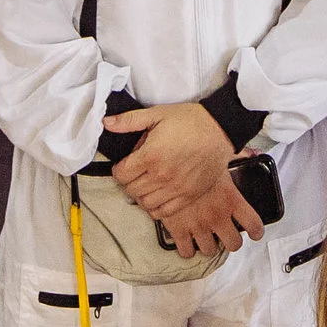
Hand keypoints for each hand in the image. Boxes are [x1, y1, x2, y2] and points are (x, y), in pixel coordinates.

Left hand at [106, 100, 261, 252]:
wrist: (220, 129)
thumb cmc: (190, 120)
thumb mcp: (157, 114)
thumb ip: (129, 120)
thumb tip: (106, 122)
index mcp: (150, 155)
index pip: (121, 174)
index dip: (118, 169)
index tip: (124, 165)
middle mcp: (161, 176)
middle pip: (131, 190)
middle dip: (128, 182)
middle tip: (134, 174)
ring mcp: (176, 188)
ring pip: (145, 203)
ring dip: (140, 196)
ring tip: (145, 184)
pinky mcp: (188, 196)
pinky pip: (164, 212)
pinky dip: (156, 207)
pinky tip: (157, 196)